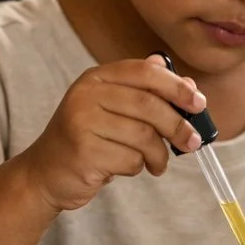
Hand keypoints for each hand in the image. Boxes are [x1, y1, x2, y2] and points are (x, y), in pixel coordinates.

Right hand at [20, 57, 204, 213]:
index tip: (199, 103)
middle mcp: (86, 95)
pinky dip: (138, 167)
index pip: (144, 72)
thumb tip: (187, 83)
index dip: (176, 86)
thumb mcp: (111, 109)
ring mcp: (81, 123)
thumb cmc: (87, 139)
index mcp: (96, 78)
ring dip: (159, 155)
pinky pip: (130, 159)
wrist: (46, 172)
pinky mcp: (83, 152)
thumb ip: (145, 93)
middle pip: (149, 106)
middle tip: (192, 142)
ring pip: (143, 136)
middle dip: (177, 126)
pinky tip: (129, 167)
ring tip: (157, 163)